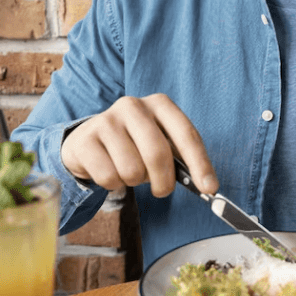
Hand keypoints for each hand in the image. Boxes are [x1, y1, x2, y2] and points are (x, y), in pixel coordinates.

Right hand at [61, 94, 217, 197]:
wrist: (89, 142)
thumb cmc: (134, 145)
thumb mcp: (160, 144)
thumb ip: (182, 161)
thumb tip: (207, 186)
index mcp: (159, 104)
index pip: (186, 134)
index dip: (200, 164)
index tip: (210, 189)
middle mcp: (133, 106)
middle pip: (158, 154)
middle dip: (163, 182)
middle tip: (161, 190)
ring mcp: (106, 120)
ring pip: (132, 170)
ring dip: (134, 182)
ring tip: (129, 171)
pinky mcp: (85, 139)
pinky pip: (108, 177)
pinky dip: (113, 184)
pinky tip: (110, 171)